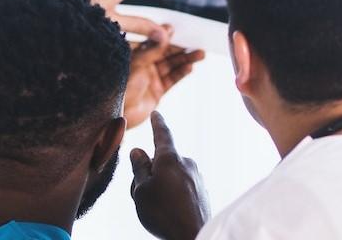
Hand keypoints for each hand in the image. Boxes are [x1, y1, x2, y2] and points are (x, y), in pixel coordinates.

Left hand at [124, 26, 205, 128]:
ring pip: (172, 65)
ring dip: (186, 59)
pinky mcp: (157, 91)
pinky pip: (172, 79)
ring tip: (201, 54)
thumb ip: (152, 49)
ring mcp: (151, 78)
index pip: (152, 42)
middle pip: (165, 53)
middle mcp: (143, 65)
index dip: (163, 35)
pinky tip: (190, 67)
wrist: (117, 115)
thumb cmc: (119, 87)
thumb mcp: (136, 64)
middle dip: (180, 48)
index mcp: (134, 55)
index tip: (174, 29)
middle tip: (195, 42)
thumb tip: (166, 32)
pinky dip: (181, 73)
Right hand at [131, 112, 209, 239]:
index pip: (162, 134)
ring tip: (156, 208)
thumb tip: (139, 151)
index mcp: (170, 159)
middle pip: (163, 161)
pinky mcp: (202, 192)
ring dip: (162, 186)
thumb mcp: (141, 190)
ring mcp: (197, 178)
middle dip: (151, 173)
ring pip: (172, 176)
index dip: (157, 124)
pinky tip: (171, 213)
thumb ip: (139, 168)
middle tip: (141, 193)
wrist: (192, 236)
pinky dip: (174, 196)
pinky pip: (182, 188)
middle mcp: (187, 164)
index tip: (157, 114)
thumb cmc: (163, 213)